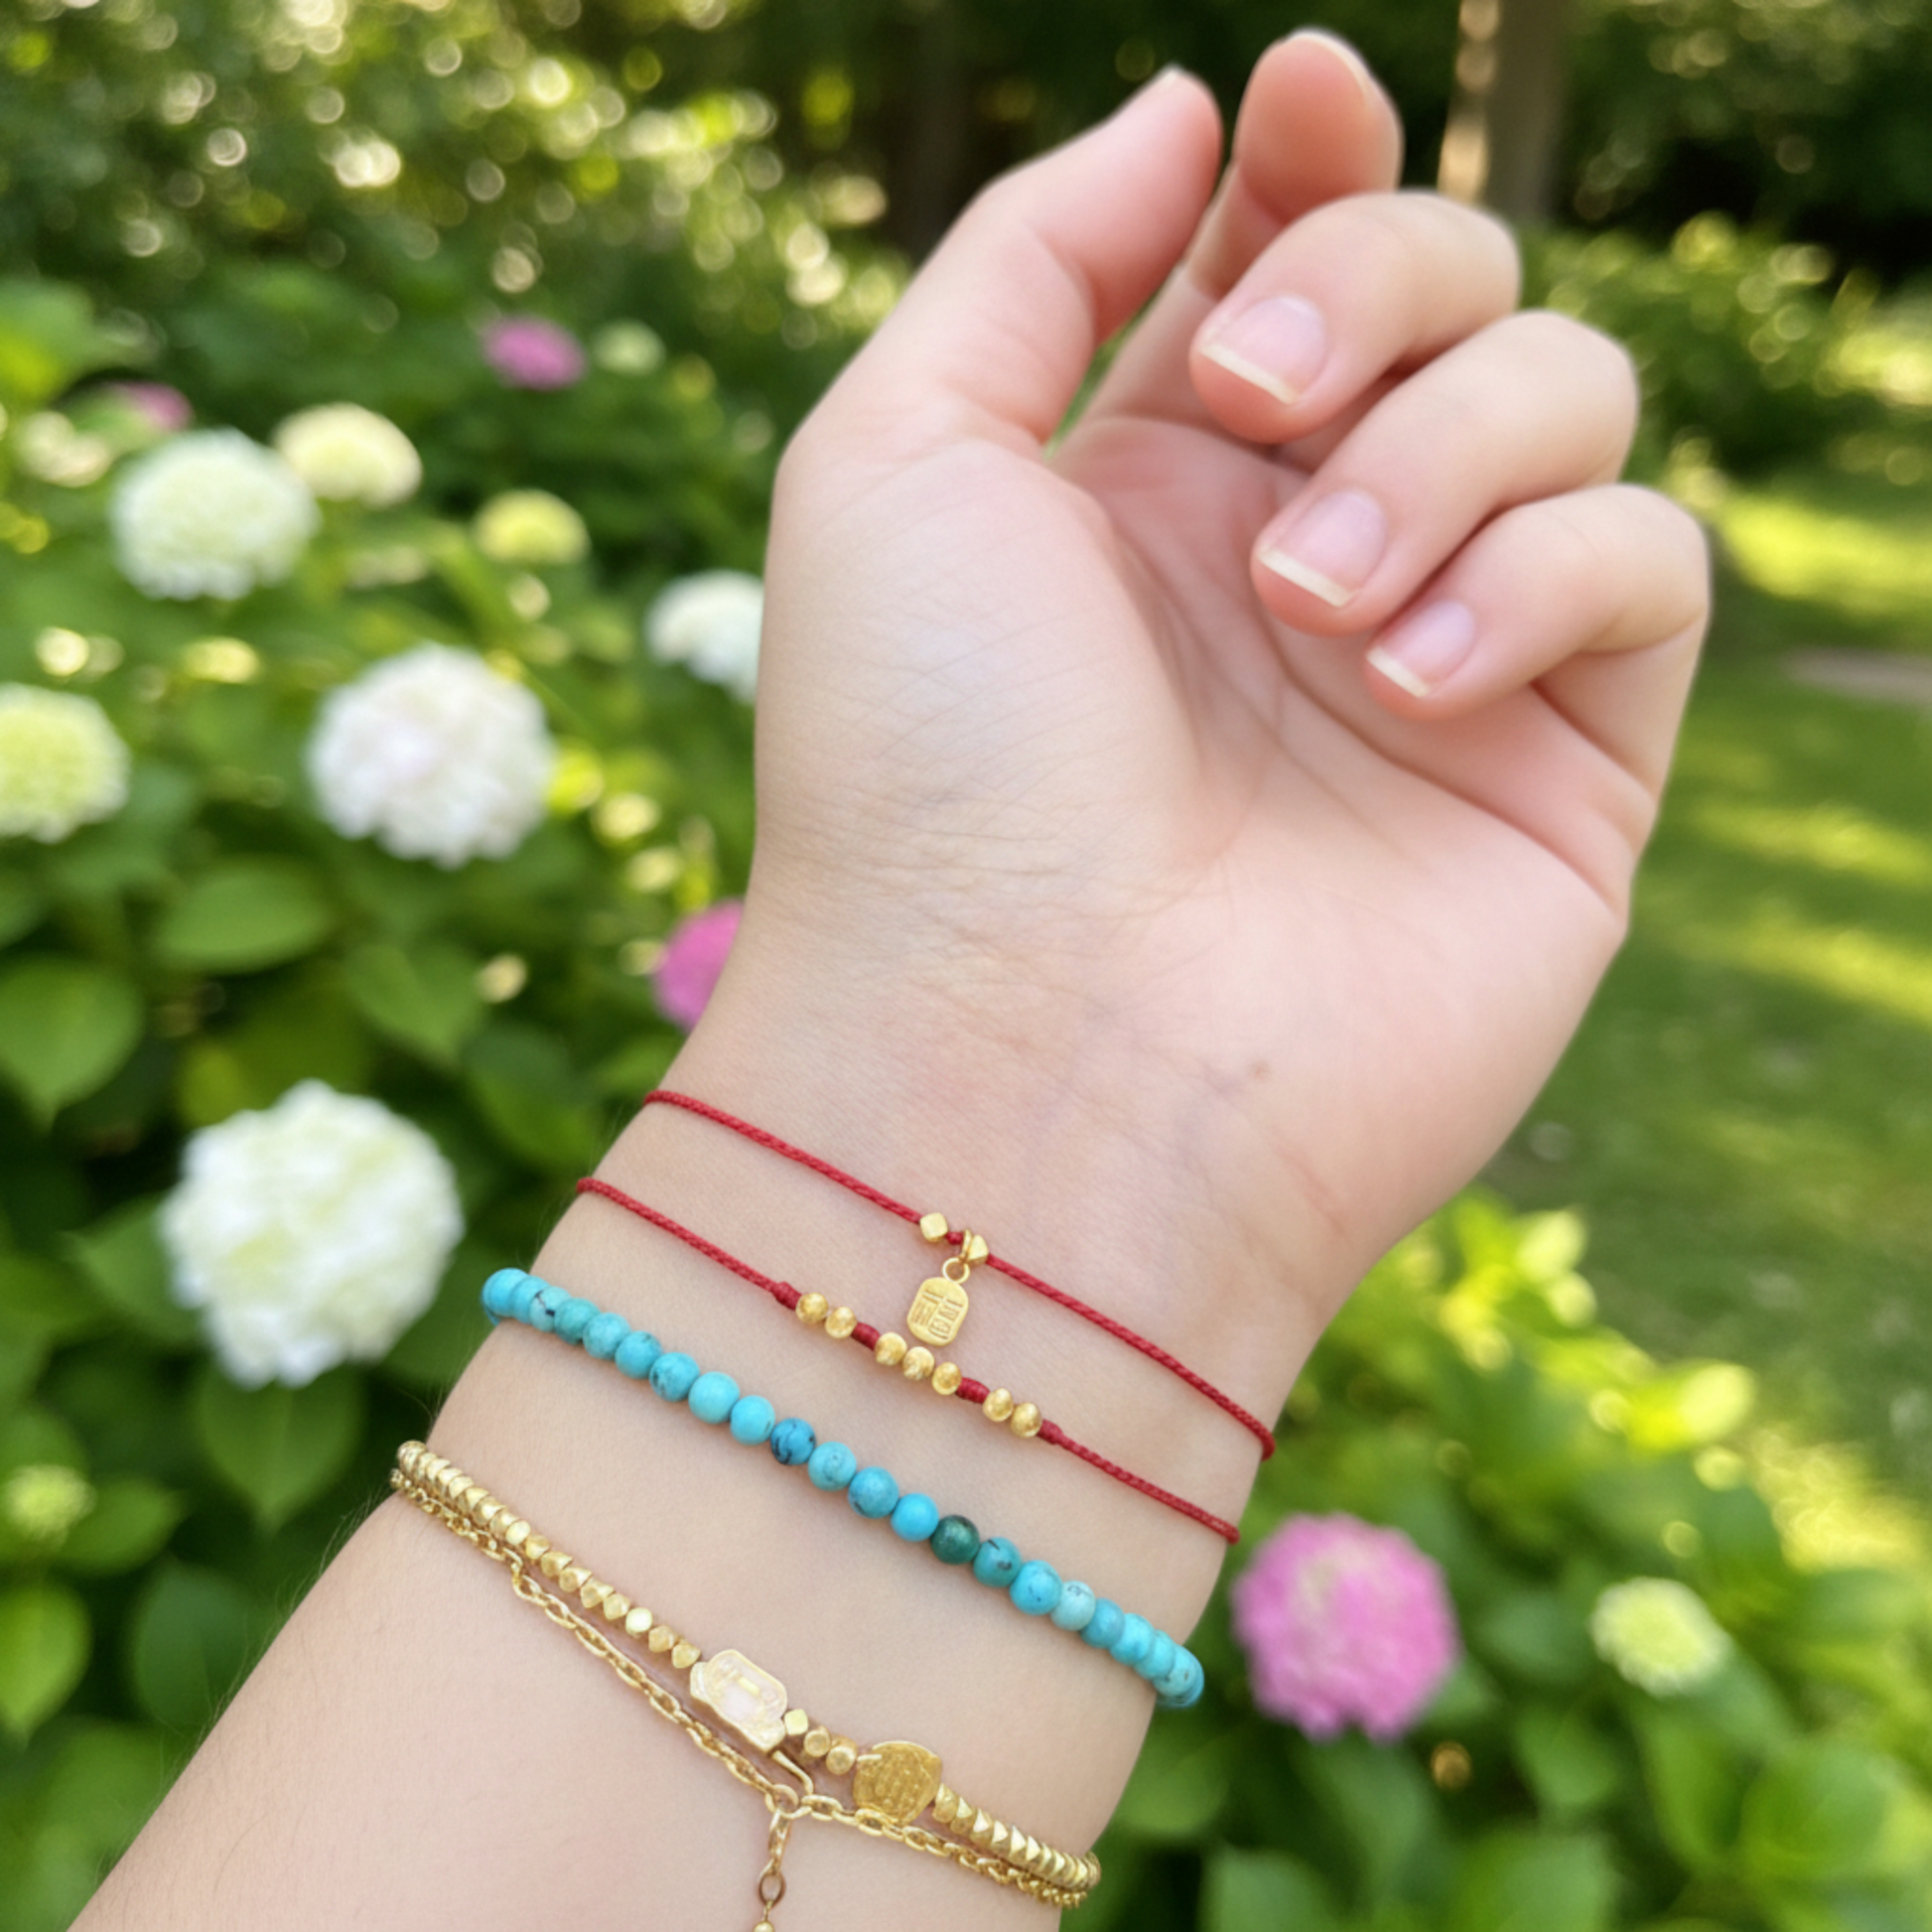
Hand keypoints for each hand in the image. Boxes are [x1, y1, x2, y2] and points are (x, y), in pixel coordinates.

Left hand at [694, 34, 1706, 1399]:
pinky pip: (1649, 563)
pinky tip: (1408, 679)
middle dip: (1375, 275)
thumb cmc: (921, 767)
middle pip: (1453, 284)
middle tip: (1259, 393)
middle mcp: (1304, 561)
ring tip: (1305, 606)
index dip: (1317, 153)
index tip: (1302, 95)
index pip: (1288, 251)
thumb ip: (1030, 255)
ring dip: (1443, 449)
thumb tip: (1196, 108)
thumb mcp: (895, 459)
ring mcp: (1441, 664)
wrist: (1024, 1064)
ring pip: (1571, 398)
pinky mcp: (1567, 772)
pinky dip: (1546, 572)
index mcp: (1149, 487)